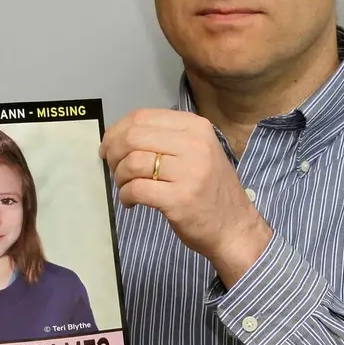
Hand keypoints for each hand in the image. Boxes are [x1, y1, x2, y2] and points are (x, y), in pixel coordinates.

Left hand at [100, 109, 271, 279]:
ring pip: (132, 163)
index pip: (143, 117)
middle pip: (133, 137)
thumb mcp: (198, 152)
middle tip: (111, 166)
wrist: (235, 227)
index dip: (117, 130)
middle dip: (113, 152)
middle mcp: (194, 145)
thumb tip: (120, 135)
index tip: (109, 144)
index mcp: (196, 128)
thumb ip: (166, 139)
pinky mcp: (178, 200)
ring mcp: (188, 172)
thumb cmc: (211, 189)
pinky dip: (125, 195)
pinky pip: (136, 189)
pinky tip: (130, 201)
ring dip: (119, 176)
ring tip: (124, 186)